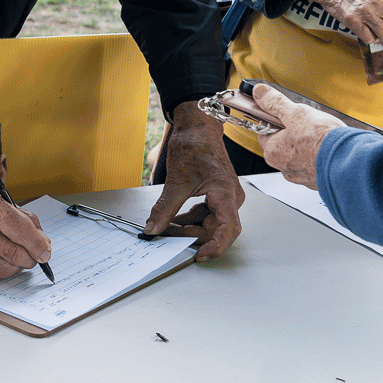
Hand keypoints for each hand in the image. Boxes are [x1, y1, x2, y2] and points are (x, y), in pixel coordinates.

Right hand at [0, 188, 50, 279]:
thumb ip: (20, 219)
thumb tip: (42, 242)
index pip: (21, 228)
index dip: (37, 244)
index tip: (45, 251)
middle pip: (15, 252)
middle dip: (30, 259)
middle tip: (33, 258)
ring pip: (3, 268)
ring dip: (14, 267)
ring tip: (12, 259)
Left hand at [144, 104, 246, 258]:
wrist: (197, 126)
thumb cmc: (195, 144)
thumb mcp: (176, 180)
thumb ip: (165, 209)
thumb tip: (152, 229)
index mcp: (226, 194)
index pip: (228, 229)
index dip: (215, 246)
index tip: (199, 256)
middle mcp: (230, 198)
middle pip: (215, 229)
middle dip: (190, 235)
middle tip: (165, 234)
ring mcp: (224, 197)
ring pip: (208, 224)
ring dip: (187, 228)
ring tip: (165, 225)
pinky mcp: (216, 195)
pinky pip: (204, 215)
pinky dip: (188, 219)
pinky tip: (172, 218)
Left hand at [249, 85, 344, 188]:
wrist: (347, 160)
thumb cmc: (320, 139)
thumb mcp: (295, 113)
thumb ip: (275, 103)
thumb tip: (260, 93)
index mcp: (273, 151)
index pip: (265, 133)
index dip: (274, 121)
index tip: (285, 116)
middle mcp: (284, 167)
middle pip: (282, 146)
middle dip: (292, 135)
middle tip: (306, 124)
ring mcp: (301, 176)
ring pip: (299, 157)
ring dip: (307, 148)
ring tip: (320, 136)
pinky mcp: (317, 181)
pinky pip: (315, 166)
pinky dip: (319, 158)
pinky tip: (328, 149)